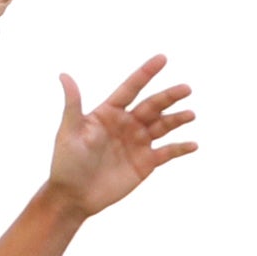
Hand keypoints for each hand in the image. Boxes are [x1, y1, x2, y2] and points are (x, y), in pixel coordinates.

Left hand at [49, 57, 197, 217]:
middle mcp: (127, 124)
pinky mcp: (145, 163)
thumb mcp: (69, 131)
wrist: (73, 197)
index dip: (146, 73)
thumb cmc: (66, 163)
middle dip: (169, 96)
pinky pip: (167, 152)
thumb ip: (73, 104)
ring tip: (190, 114)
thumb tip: (64, 75)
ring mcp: (138, 143)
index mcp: (109, 113)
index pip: (131, 88)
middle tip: (186, 88)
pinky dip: (181, 148)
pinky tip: (193, 144)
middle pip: (152, 105)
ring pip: (163, 126)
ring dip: (177, 119)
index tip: (162, 58)